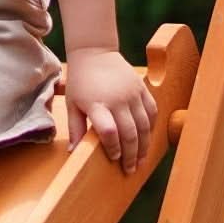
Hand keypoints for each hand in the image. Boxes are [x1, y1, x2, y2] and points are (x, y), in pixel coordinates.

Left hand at [64, 46, 153, 172]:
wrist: (94, 53)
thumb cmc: (80, 82)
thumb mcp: (72, 104)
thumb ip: (75, 128)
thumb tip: (73, 152)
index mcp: (97, 104)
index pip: (109, 132)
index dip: (113, 148)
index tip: (114, 158)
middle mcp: (118, 99)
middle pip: (130, 133)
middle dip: (131, 155)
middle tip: (130, 169)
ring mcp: (132, 93)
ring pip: (144, 125)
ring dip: (144, 146)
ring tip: (140, 161)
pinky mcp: (142, 88)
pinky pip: (152, 112)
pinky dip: (151, 128)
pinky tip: (147, 140)